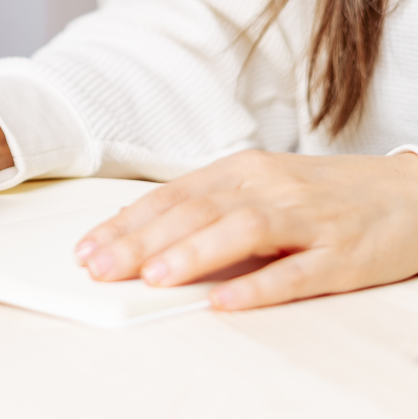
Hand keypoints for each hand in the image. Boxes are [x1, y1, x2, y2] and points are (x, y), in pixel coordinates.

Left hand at [75, 149, 417, 309]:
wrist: (408, 191)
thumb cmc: (319, 192)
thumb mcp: (259, 186)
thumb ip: (205, 205)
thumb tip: (138, 229)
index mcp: (242, 170)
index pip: (172, 196)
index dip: (127, 223)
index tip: (87, 248)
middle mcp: (270, 187)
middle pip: (197, 211)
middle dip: (143, 241)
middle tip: (101, 267)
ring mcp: (308, 218)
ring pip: (243, 230)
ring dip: (195, 254)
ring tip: (154, 278)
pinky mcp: (344, 253)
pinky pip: (298, 271)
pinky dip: (260, 287)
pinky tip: (227, 301)